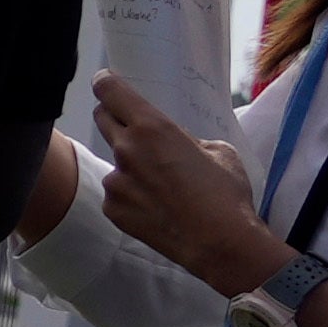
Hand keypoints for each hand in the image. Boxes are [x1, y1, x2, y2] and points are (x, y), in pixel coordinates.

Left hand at [85, 74, 288, 296]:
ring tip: (163, 187)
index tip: (106, 83)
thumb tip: (176, 143)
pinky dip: (131, 196)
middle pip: (102, 118)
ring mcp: (115, 181)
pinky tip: (157, 209)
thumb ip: (187, 139)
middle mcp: (126, 149)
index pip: (109, 91)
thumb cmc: (226, 194)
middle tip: (134, 129)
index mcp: (151, 127)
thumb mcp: (218, 151)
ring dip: (131, 167)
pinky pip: (116, 193)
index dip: (106, 84)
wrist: (221, 243)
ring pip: (116, 163)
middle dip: (114, 118)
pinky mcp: (112, 208)